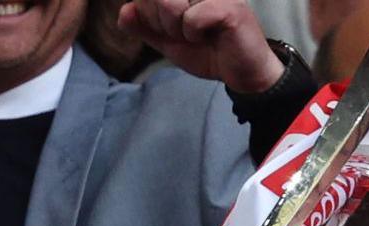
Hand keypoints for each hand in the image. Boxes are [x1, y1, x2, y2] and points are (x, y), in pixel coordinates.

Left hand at [118, 0, 283, 92]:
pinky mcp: (229, 7)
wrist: (244, 75)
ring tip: (198, 36)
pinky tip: (213, 38)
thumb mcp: (169, 42)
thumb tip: (125, 12)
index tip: (172, 28)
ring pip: (168, 3)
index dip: (149, 15)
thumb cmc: (211, 54)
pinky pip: (191, 18)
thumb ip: (145, 27)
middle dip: (161, 23)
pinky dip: (195, 35)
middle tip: (186, 34)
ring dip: (177, 29)